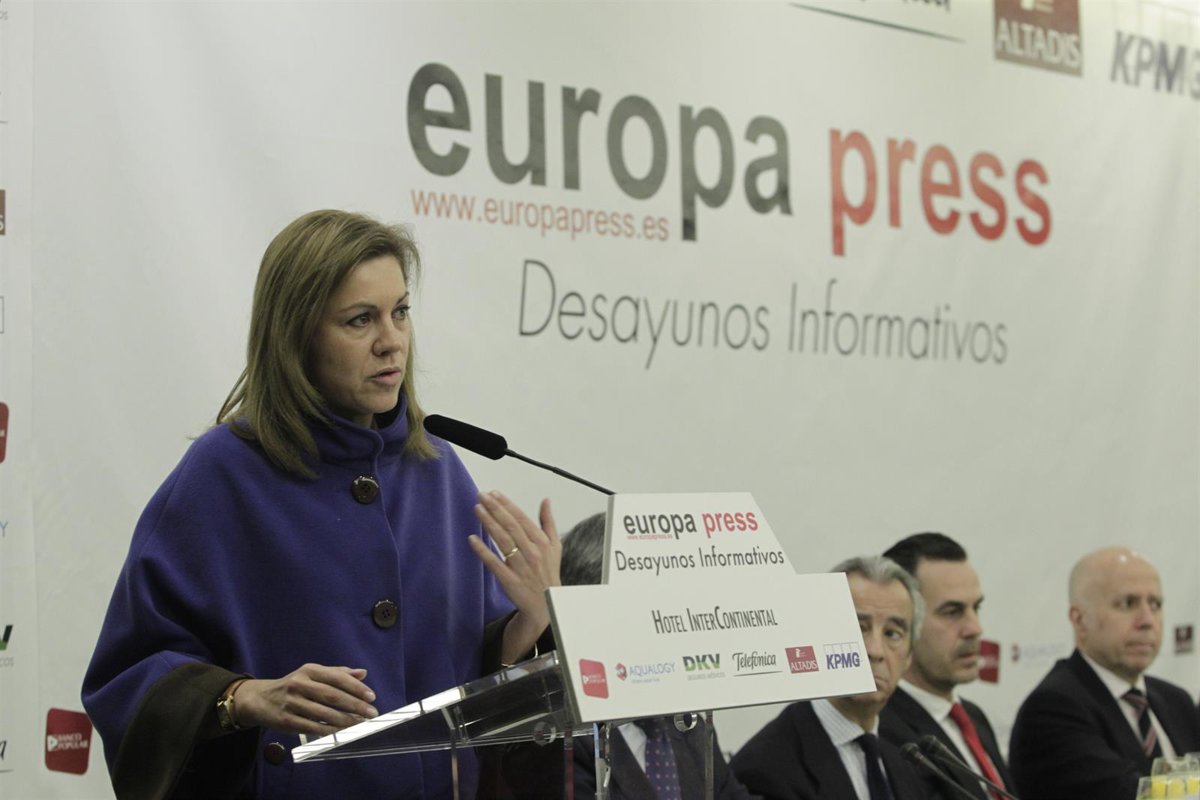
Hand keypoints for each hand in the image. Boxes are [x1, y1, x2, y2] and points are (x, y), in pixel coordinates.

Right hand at [232, 664, 378, 735]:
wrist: (259, 699)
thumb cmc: (293, 686)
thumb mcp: (312, 674)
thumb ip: (338, 673)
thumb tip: (363, 673)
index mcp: (309, 670)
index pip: (337, 678)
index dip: (356, 687)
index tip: (372, 697)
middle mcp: (300, 684)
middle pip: (332, 696)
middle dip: (355, 705)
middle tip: (371, 713)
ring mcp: (292, 703)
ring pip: (324, 713)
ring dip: (345, 720)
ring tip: (360, 724)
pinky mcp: (286, 721)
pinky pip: (312, 727)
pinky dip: (329, 731)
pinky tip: (341, 733)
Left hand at [470, 492, 560, 659]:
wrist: (547, 604)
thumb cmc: (548, 572)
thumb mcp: (554, 546)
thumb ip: (548, 522)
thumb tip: (546, 500)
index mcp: (541, 542)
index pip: (522, 519)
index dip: (507, 505)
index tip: (494, 493)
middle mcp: (532, 552)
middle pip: (511, 526)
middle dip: (496, 509)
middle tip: (482, 495)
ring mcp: (520, 566)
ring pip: (502, 541)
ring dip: (489, 523)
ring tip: (477, 509)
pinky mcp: (509, 580)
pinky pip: (494, 563)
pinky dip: (483, 551)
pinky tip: (472, 539)